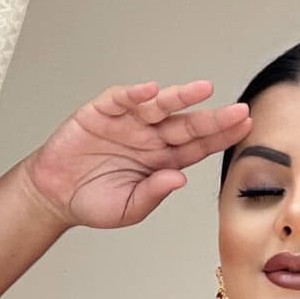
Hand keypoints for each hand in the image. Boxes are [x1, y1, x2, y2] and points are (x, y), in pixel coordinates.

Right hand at [22, 79, 251, 231]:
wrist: (55, 195)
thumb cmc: (94, 202)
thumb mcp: (128, 208)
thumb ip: (153, 193)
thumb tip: (179, 178)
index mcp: (162, 161)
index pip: (198, 147)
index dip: (220, 137)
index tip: (244, 128)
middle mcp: (150, 138)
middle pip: (186, 125)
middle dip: (212, 117)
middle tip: (238, 111)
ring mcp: (128, 123)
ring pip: (160, 106)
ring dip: (181, 97)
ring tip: (202, 90)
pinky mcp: (102, 113)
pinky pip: (122, 99)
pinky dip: (135, 94)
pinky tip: (151, 91)